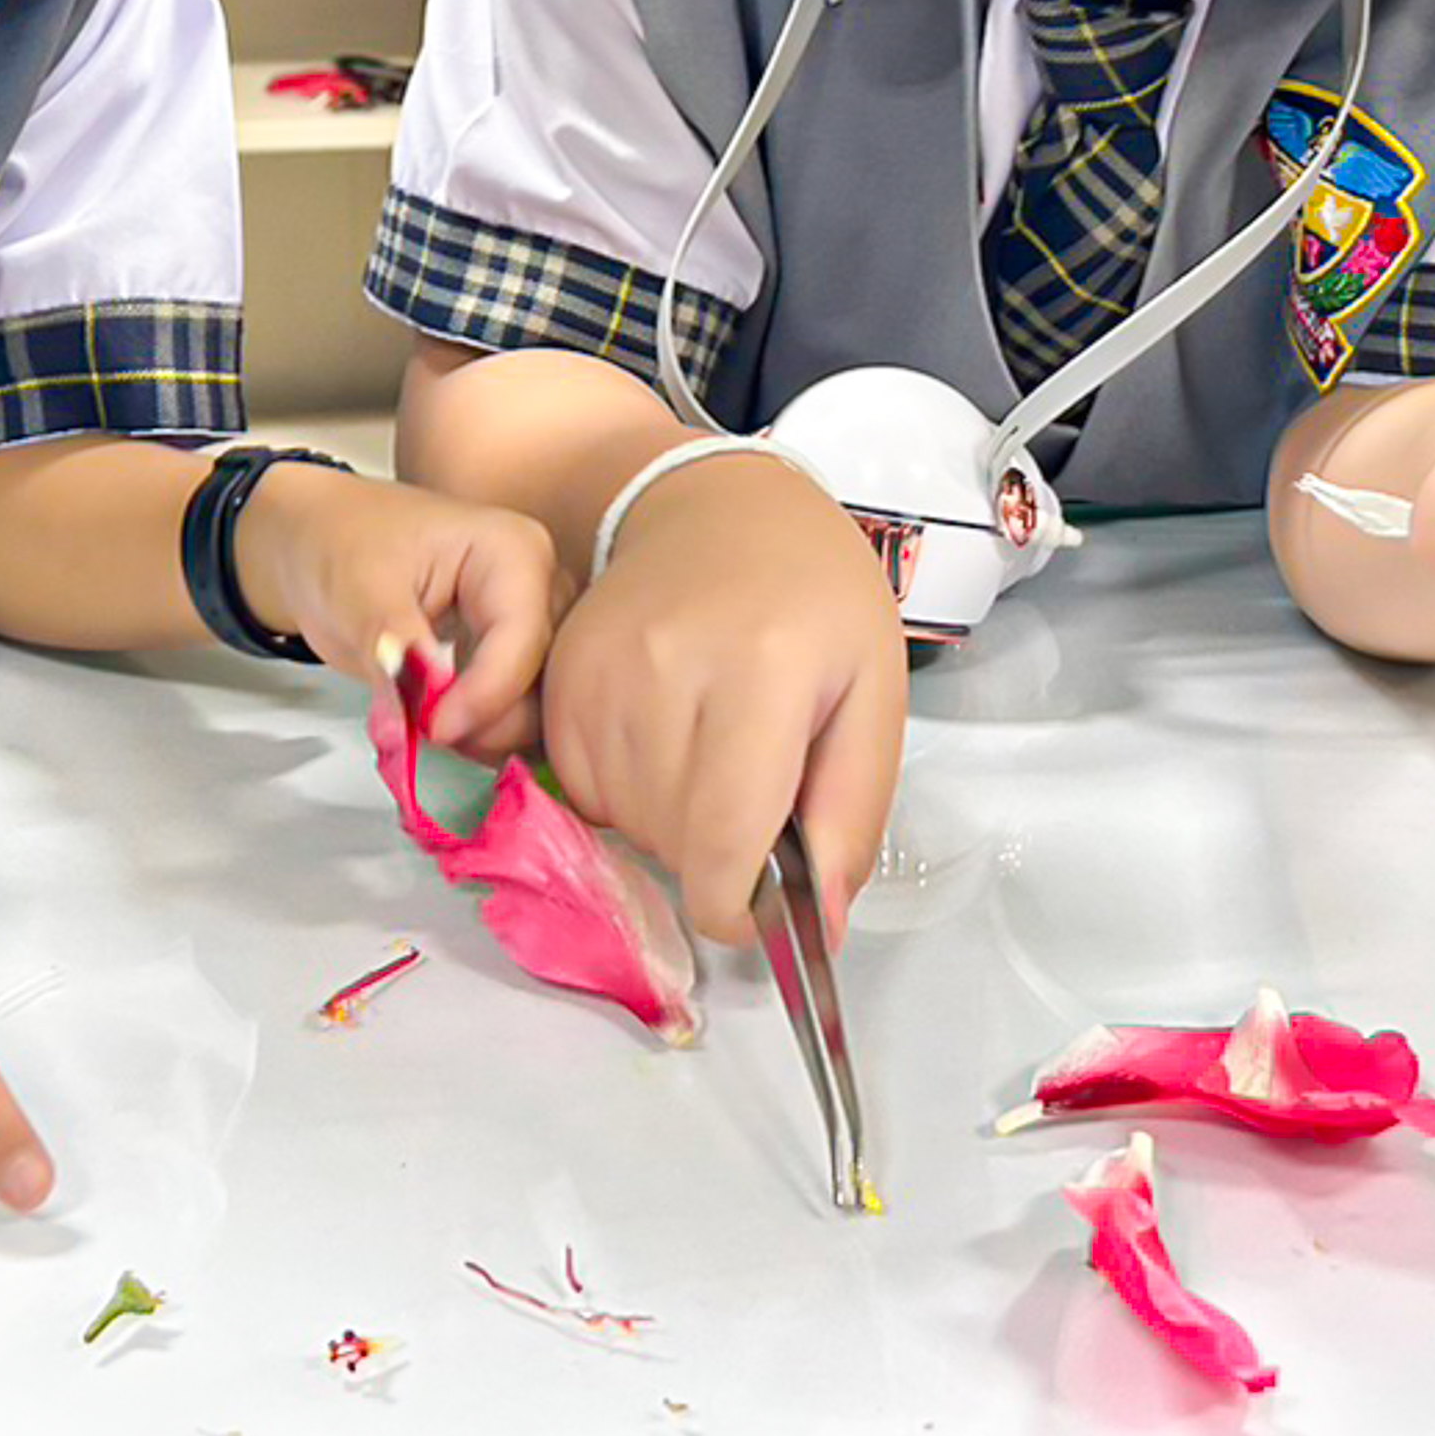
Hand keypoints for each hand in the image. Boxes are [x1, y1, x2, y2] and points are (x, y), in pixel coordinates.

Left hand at [234, 465, 559, 757]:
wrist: (321, 544)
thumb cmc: (343, 543)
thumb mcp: (358, 587)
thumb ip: (392, 644)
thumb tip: (418, 701)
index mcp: (514, 551)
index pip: (522, 641)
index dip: (483, 696)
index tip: (433, 728)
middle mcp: (537, 588)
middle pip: (543, 679)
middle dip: (487, 718)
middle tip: (424, 728)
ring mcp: (528, 625)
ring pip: (538, 706)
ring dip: (485, 732)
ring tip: (424, 723)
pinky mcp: (510, 657)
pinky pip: (516, 712)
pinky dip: (480, 733)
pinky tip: (437, 724)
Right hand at [537, 450, 905, 947]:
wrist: (718, 510)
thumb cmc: (812, 597)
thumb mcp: (873, 692)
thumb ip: (853, 813)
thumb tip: (821, 925)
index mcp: (762, 669)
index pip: (724, 840)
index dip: (738, 909)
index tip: (756, 910)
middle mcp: (666, 667)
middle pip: (674, 842)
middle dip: (718, 853)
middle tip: (755, 791)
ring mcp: (600, 671)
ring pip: (625, 823)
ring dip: (670, 823)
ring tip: (712, 754)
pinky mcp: (560, 677)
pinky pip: (581, 788)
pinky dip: (625, 791)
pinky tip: (665, 740)